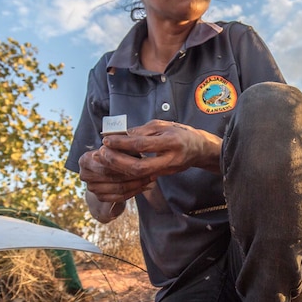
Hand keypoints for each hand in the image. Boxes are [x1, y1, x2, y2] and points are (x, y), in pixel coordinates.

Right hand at [78, 146, 153, 203]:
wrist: (105, 170)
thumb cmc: (114, 153)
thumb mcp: (117, 146)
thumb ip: (123, 145)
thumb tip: (137, 144)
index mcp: (85, 159)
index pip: (107, 161)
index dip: (126, 159)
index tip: (144, 156)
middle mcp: (85, 175)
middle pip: (113, 176)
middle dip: (134, 173)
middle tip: (152, 169)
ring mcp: (92, 189)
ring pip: (119, 188)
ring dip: (137, 183)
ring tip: (152, 178)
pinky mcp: (100, 198)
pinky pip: (120, 197)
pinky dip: (135, 192)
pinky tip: (145, 186)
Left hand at [103, 119, 221, 175]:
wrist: (199, 149)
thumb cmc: (180, 133)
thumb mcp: (163, 125)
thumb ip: (143, 130)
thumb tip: (122, 134)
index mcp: (171, 141)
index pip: (142, 144)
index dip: (122, 143)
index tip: (107, 140)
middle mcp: (170, 158)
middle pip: (139, 167)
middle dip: (117, 161)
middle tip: (102, 153)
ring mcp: (167, 170)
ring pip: (139, 176)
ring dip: (119, 169)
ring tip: (105, 159)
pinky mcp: (163, 176)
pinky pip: (142, 177)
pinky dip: (127, 172)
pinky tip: (115, 166)